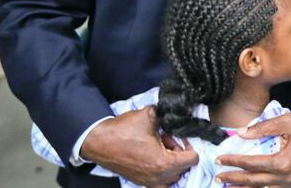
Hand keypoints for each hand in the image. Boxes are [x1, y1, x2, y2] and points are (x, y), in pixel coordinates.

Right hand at [80, 106, 197, 186]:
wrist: (98, 142)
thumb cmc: (123, 131)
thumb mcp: (149, 116)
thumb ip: (167, 114)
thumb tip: (176, 111)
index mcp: (164, 163)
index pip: (193, 159)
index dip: (190, 144)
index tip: (181, 136)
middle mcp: (158, 177)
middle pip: (183, 167)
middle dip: (179, 152)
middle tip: (169, 138)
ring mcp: (148, 182)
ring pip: (172, 175)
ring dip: (171, 161)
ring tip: (160, 146)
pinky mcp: (140, 182)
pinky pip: (160, 180)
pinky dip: (161, 168)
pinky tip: (152, 153)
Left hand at [216, 113, 290, 186]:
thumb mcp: (287, 121)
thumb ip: (262, 128)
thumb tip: (241, 133)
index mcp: (284, 162)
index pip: (251, 164)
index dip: (233, 162)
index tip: (220, 159)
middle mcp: (288, 177)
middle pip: (254, 181)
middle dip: (234, 179)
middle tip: (219, 176)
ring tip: (230, 186)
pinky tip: (254, 187)